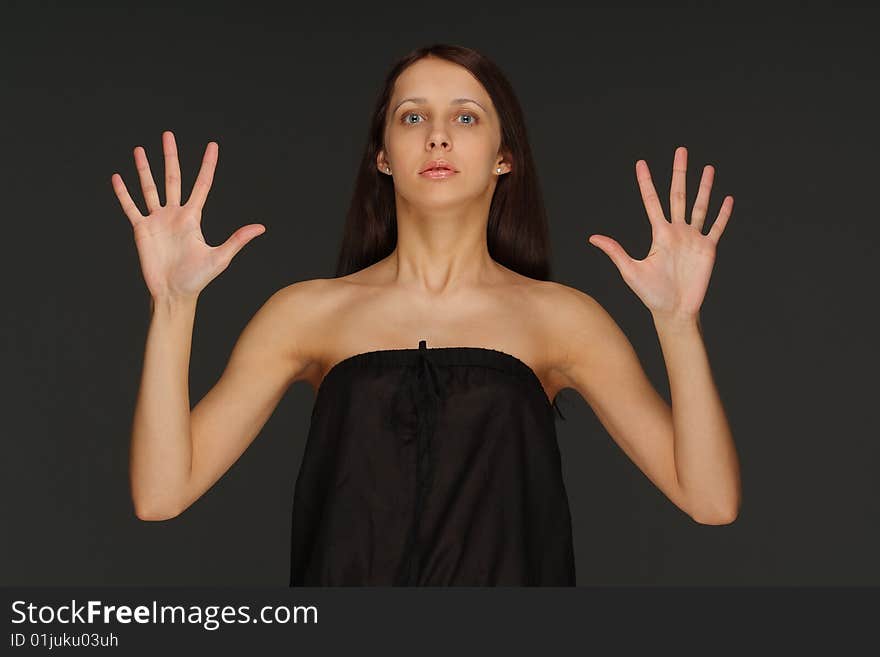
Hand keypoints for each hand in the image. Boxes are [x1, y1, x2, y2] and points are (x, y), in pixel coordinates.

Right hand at [111, 131, 265, 301]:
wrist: (174, 294)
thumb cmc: (198, 278)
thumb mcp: (220, 257)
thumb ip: (237, 239)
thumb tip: (261, 228)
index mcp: (193, 217)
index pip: (202, 184)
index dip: (207, 165)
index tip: (212, 145)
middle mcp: (175, 214)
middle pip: (172, 178)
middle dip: (170, 156)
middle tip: (168, 135)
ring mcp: (157, 221)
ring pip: (149, 188)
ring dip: (144, 169)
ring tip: (139, 149)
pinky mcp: (141, 230)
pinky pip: (131, 207)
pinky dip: (124, 193)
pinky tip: (117, 177)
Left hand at [588, 146, 732, 321]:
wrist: (674, 311)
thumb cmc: (651, 294)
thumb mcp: (630, 271)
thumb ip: (615, 251)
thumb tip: (593, 237)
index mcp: (659, 234)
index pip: (652, 201)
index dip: (646, 182)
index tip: (641, 163)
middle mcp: (676, 232)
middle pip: (678, 195)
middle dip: (679, 173)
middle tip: (681, 150)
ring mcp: (693, 239)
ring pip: (700, 206)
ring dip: (704, 187)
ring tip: (708, 168)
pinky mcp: (708, 249)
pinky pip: (716, 227)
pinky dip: (722, 214)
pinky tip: (726, 199)